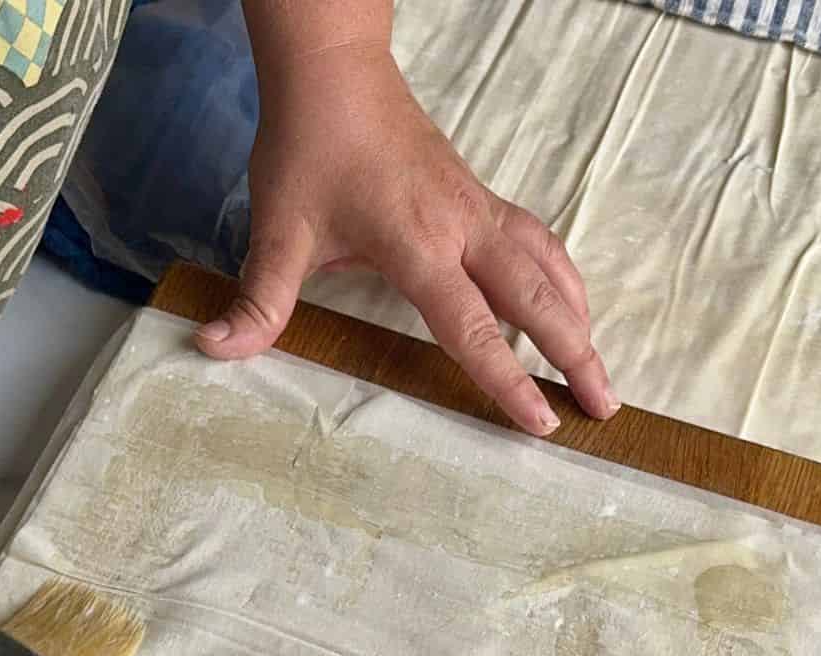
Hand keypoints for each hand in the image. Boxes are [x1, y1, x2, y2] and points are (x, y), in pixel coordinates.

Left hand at [196, 44, 615, 435]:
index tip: (542, 421)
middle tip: (605, 406)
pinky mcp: (479, 196)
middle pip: (538, 299)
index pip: (472, 326)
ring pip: (548, 266)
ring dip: (579, 318)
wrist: (333, 69)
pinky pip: (536, 241)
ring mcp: (477, 208)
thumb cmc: (308, 147)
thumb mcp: (277, 229)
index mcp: (417, 245)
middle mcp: (461, 228)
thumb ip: (258, 299)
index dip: (508, 378)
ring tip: (599, 366)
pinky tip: (568, 304)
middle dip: (576, 355)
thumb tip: (214, 349)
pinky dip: (562, 278)